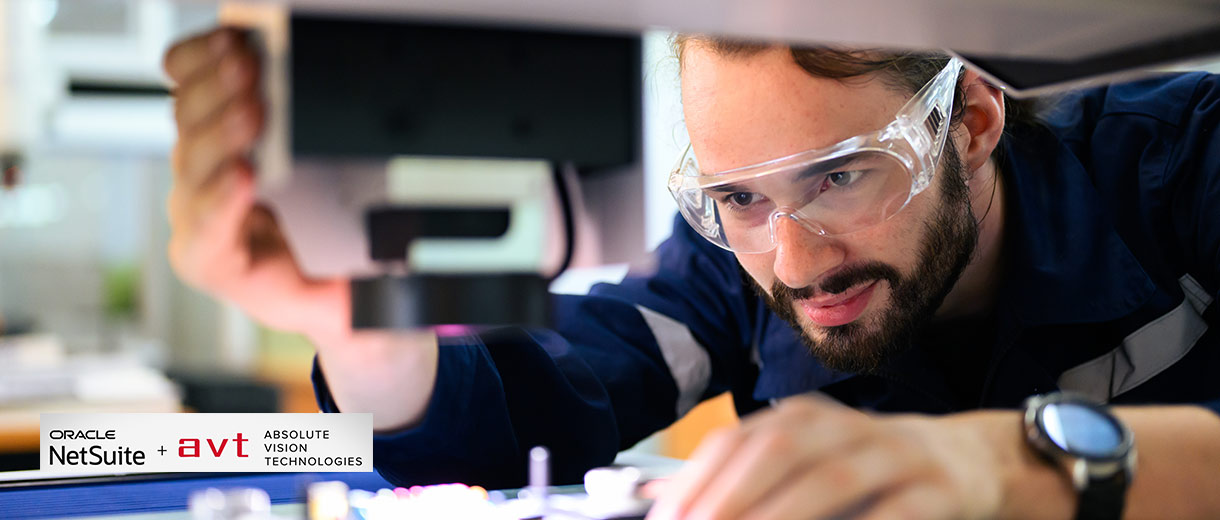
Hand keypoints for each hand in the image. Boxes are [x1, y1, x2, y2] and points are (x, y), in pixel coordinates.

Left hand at [163, 27, 346, 341]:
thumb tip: (392, 288)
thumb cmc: (339, 290)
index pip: (207, 239)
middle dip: (221, 134)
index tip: (247, 180)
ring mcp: (203, 170)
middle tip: (255, 108)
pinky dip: (203, 67)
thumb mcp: (356, 314)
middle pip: (194, 169)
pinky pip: (189, 93)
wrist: (330, 274)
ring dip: (214, 92)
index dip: (219, 208)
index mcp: (225, 266)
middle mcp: (204, 214)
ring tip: (247, 67)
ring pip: (190, 126)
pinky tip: (228, 47)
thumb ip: (364, 310)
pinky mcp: (213, 131)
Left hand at [647, 395, 1005, 519]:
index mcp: (802, 418)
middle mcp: (843, 427)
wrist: (967, 461)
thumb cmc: (868, 471)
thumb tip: (658, 497)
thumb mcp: (805, 462)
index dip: (697, 479)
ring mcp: (892, 454)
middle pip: (779, 448)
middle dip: (731, 495)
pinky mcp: (936, 490)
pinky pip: (896, 513)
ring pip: (833, 477)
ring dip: (784, 514)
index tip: (666, 519)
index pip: (737, 439)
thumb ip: (740, 477)